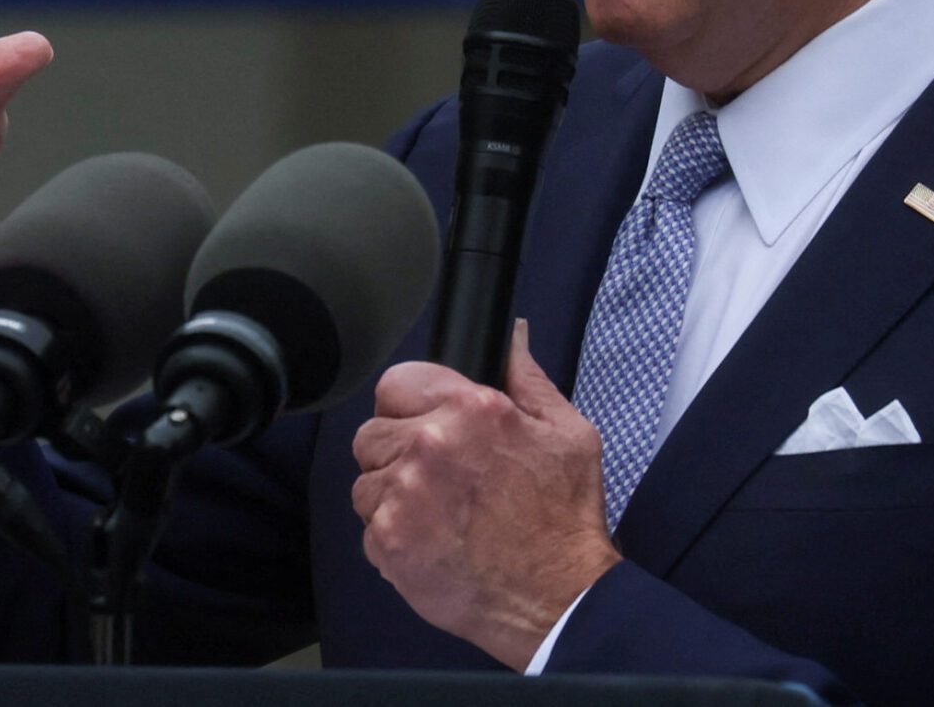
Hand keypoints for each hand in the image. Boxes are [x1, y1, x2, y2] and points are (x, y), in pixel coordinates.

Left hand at [351, 320, 620, 668]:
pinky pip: (370, 526)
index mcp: (470, 410)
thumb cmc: (565, 516)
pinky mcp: (387, 543)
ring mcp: (402, 497)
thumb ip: (526, 379)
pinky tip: (433, 542)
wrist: (559, 598)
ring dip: (393, 494)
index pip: (396, 383)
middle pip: (372, 432)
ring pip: (366, 481)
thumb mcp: (567, 432)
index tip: (425, 423)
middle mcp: (428, 446)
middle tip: (438, 476)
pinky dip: (394, 535)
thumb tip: (511, 335)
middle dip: (398, 450)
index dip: (410, 403)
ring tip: (438, 513)